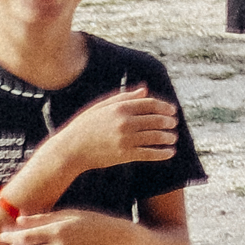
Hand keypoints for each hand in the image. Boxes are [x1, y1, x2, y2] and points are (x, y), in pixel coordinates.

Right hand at [53, 88, 179, 172]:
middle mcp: (124, 122)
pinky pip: (150, 153)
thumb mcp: (100, 107)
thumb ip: (124, 98)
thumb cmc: (85, 126)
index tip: (172, 111)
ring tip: (172, 137)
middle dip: (169, 122)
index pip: (150, 104)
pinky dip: (163, 153)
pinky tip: (170, 152)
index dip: (165, 107)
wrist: (70, 149)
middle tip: (173, 123)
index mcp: (119, 108)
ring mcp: (125, 139)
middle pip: (157, 120)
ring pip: (156, 137)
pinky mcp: (125, 154)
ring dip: (168, 137)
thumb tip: (145, 90)